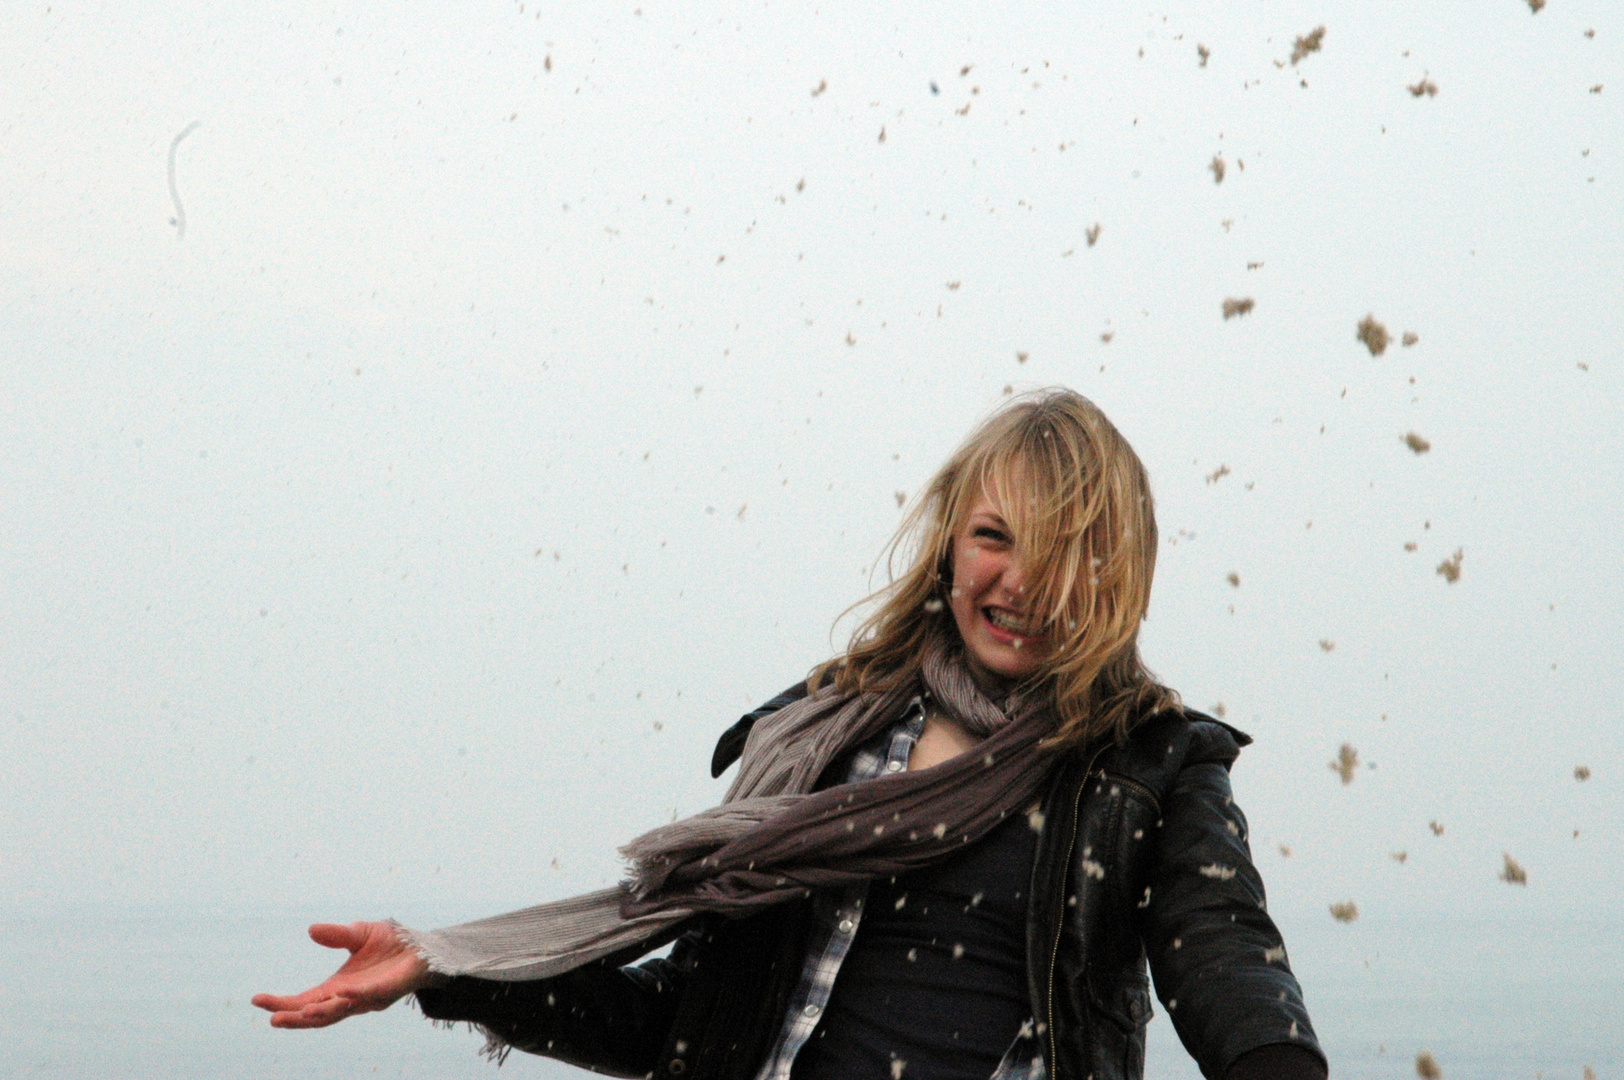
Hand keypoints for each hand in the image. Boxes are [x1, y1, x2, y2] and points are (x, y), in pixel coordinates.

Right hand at [252, 921, 432, 1028]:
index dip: (283, 1003)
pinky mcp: (390, 991)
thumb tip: (311, 929)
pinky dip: (355, 996)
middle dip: (296, 1018)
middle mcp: (350, 998)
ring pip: (341, 1012)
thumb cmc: (390, 943)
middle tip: (273, 1019)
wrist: (424, 946)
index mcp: (337, 987)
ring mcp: (369, 998)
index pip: (305, 1001)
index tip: (257, 1000)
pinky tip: (341, 992)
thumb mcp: (358, 934)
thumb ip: (337, 935)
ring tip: (300, 1013)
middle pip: (317, 1015)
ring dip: (322, 1013)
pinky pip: (371, 997)